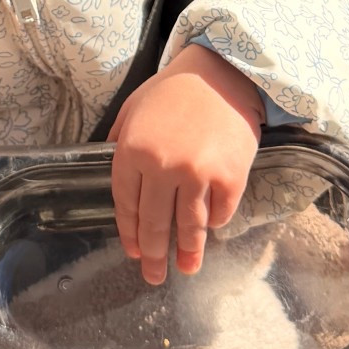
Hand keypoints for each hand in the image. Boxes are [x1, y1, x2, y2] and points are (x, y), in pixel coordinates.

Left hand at [108, 45, 262, 284]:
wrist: (224, 72)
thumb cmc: (174, 89)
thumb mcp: (133, 108)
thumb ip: (119, 142)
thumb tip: (119, 178)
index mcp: (132, 151)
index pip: (126, 205)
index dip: (130, 233)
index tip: (134, 253)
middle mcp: (162, 167)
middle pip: (155, 223)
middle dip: (154, 255)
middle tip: (154, 276)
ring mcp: (197, 175)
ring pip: (188, 227)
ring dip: (187, 253)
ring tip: (186, 269)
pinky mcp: (229, 178)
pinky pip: (219, 213)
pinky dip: (215, 223)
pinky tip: (211, 229)